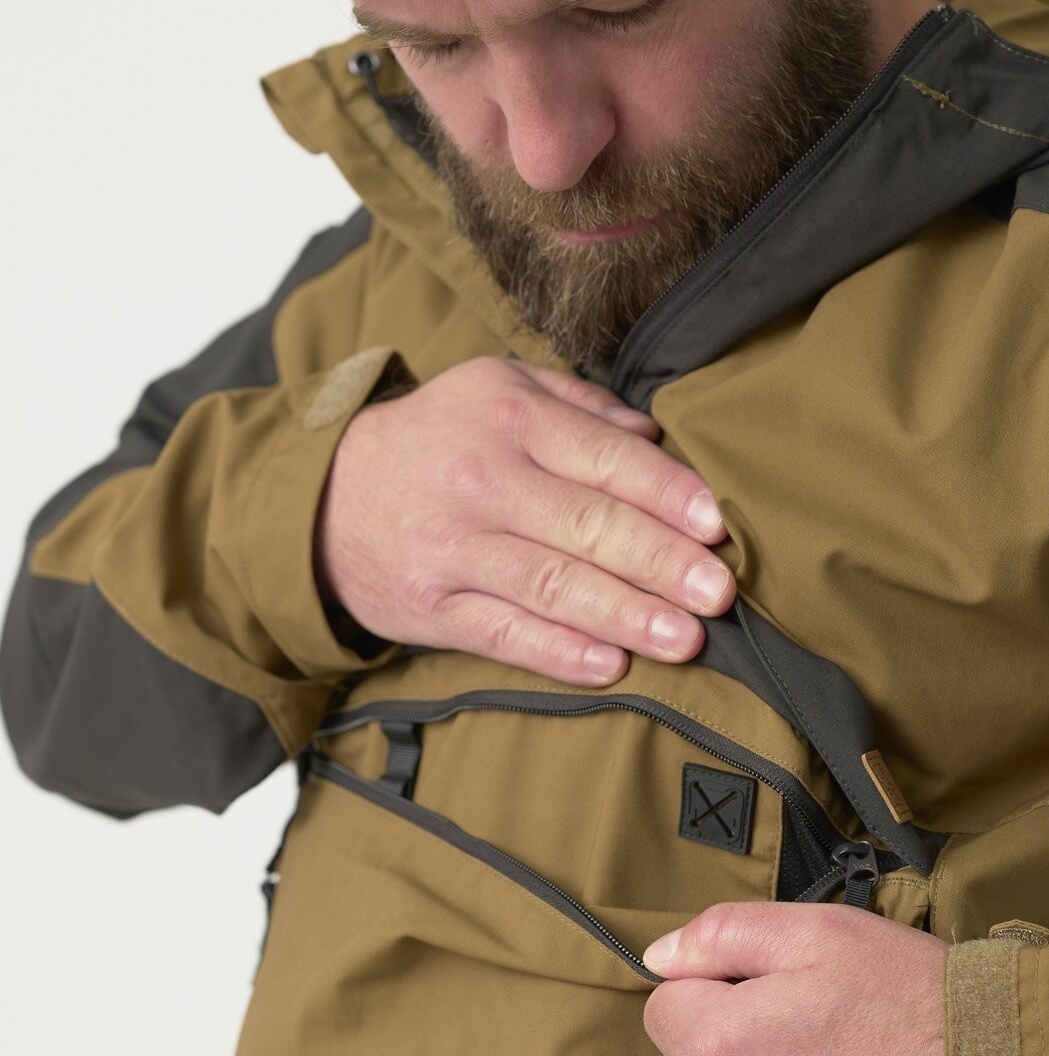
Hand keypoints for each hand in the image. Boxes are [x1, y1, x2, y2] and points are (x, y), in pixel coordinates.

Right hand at [314, 355, 736, 684]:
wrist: (322, 495)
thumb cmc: (437, 439)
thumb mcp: (498, 388)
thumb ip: (582, 404)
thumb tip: (657, 438)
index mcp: (510, 417)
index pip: (605, 459)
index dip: (667, 494)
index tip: (718, 525)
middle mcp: (482, 481)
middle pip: (587, 526)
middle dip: (661, 562)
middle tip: (719, 592)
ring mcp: (453, 549)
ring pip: (552, 586)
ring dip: (625, 615)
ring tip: (685, 639)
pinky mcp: (430, 608)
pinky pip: (503, 634)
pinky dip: (559, 653)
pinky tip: (610, 667)